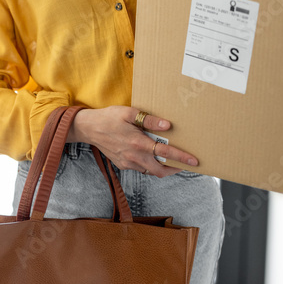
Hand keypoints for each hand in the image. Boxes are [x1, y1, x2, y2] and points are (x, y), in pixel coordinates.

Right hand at [67, 106, 197, 177]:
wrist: (88, 128)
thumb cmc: (109, 117)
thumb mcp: (129, 113)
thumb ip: (149, 120)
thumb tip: (167, 125)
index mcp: (138, 143)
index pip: (165, 152)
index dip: (181, 157)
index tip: (194, 161)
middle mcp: (134, 156)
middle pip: (160, 170)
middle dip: (174, 169)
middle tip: (184, 164)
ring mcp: (128, 162)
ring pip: (150, 170)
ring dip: (161, 167)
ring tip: (169, 159)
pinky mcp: (123, 164)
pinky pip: (140, 168)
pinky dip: (149, 164)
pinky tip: (151, 155)